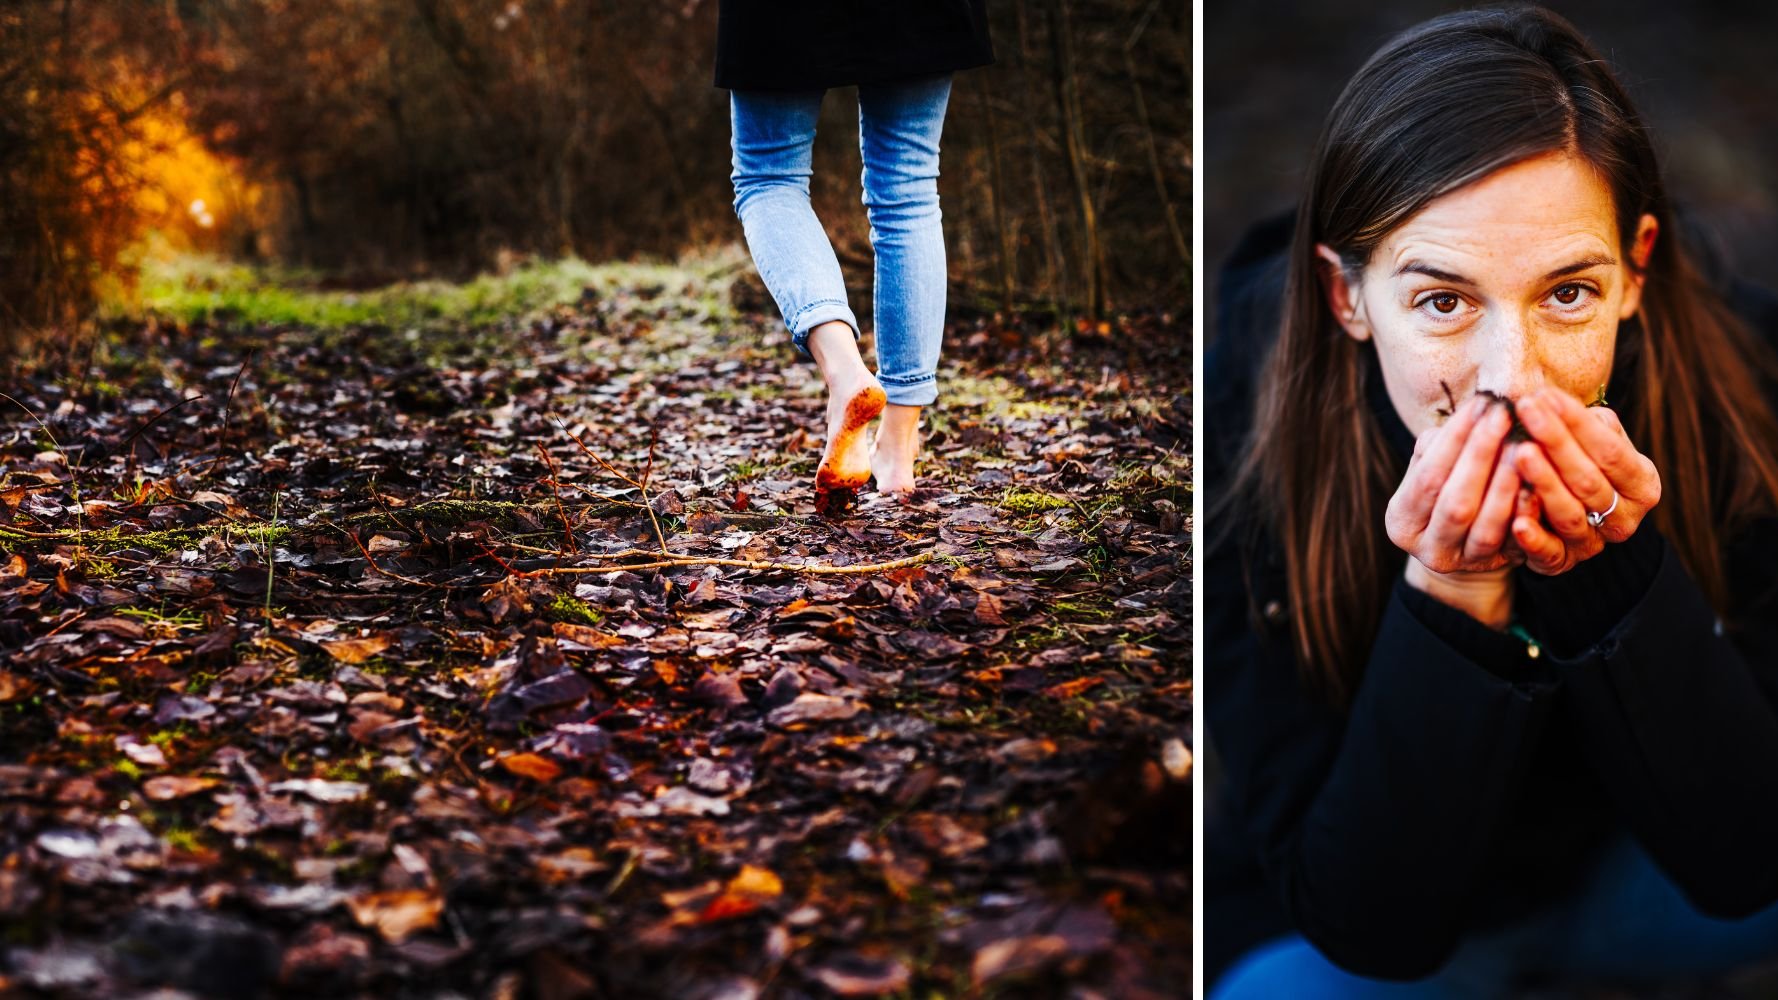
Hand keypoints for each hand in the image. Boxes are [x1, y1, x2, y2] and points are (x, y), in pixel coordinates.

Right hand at [1387, 395, 1524, 625]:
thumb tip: (1472, 412)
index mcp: (1401, 520)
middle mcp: (1427, 548)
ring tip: (1524, 443)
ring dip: (1506, 483)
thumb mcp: (1435, 468)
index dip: (1455, 439)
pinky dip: (1526, 512)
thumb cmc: (1450, 488)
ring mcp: (1463, 564)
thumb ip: (1443, 445)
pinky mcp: (1497, 570)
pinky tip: (1539, 483)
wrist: (1465, 543)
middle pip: (1455, 502)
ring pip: (1485, 526)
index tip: (1481, 403)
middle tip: (1504, 415)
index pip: (1427, 475)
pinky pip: (1515, 544)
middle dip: (1480, 455)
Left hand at [1507, 388, 1660, 575]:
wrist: (1573, 517)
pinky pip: (1549, 554)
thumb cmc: (1582, 463)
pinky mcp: (1563, 563)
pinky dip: (1533, 539)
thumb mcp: (1594, 442)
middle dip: (1555, 441)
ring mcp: (1594, 544)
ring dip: (1544, 482)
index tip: (1545, 395)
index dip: (1577, 422)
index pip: (1610, 450)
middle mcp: (1624, 518)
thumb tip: (1558, 401)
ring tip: (1520, 453)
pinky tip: (1516, 521)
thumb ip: (1588, 425)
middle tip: (1526, 411)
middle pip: (1588, 479)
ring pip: (1568, 514)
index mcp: (1641, 484)